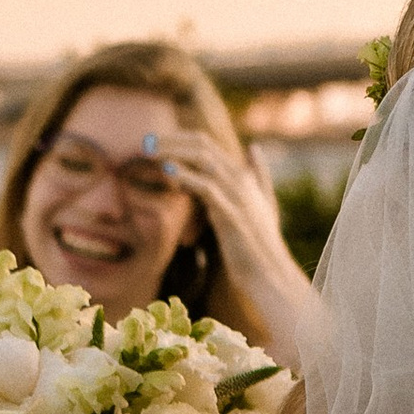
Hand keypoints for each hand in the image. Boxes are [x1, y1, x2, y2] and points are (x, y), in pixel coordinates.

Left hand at [148, 128, 317, 364]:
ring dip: (173, 151)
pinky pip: (206, 186)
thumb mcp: (264, 204)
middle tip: (143, 142)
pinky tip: (168, 172)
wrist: (270, 275)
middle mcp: (242, 178)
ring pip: (203, 159)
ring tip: (148, 150)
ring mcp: (238, 194)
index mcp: (244, 175)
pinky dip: (186, 176)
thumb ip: (260, 175)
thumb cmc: (261, 245)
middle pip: (202, 144)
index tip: (153, 142)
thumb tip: (255, 148)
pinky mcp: (231, 212)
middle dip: (170, 139)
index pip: (207, 143)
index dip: (179, 138)